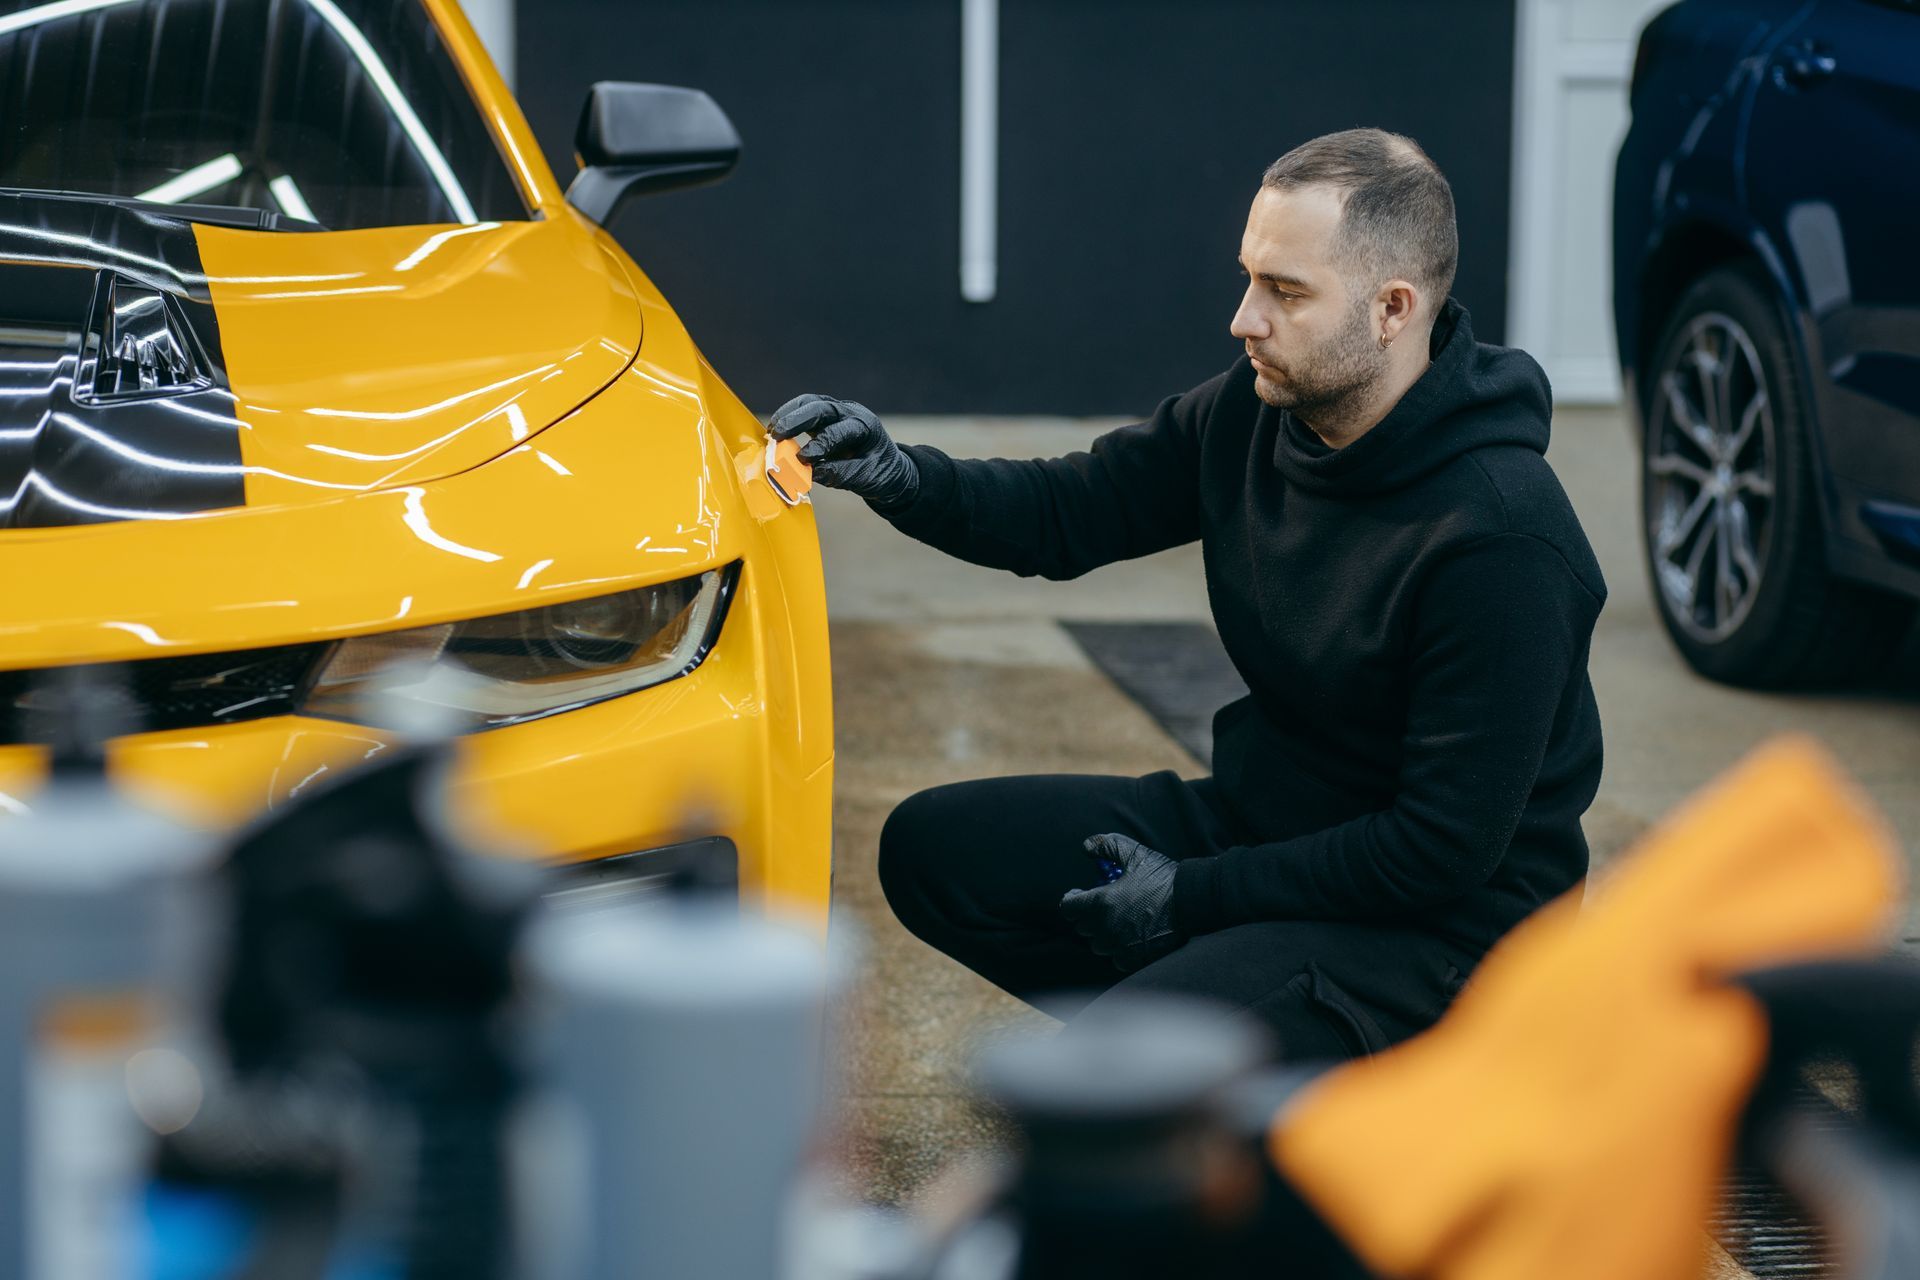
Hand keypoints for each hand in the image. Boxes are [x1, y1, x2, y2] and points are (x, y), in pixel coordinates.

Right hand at [768, 394, 918, 507]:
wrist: (886, 466)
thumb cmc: (879, 472)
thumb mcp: (866, 478)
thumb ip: (840, 474)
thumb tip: (811, 473)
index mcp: (865, 426)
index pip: (839, 431)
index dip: (820, 444)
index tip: (802, 459)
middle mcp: (849, 413)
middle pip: (820, 408)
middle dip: (796, 420)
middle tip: (777, 435)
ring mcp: (836, 412)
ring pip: (809, 403)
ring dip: (788, 415)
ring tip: (771, 431)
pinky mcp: (824, 418)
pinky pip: (804, 410)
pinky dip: (788, 417)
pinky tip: (775, 430)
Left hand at [1058, 834, 1183, 972]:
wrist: (1193, 903)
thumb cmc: (1163, 878)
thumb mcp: (1135, 853)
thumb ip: (1107, 845)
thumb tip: (1086, 846)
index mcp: (1101, 902)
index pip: (1068, 908)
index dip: (1072, 901)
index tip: (1079, 896)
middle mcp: (1106, 928)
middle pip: (1082, 928)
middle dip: (1089, 916)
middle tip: (1104, 907)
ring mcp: (1120, 946)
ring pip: (1098, 945)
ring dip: (1103, 935)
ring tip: (1118, 923)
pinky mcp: (1135, 959)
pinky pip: (1116, 959)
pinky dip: (1120, 951)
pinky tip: (1131, 939)